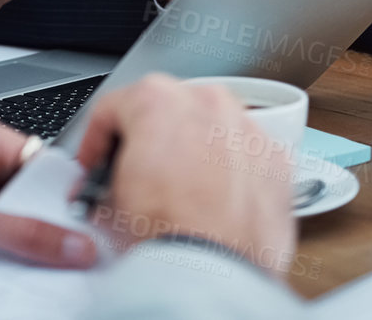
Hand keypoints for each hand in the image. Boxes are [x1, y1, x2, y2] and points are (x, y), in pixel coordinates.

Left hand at [0, 116, 96, 268]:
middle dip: (39, 223)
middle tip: (55, 252)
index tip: (85, 231)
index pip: (47, 165)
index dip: (66, 200)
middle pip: (29, 193)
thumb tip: (72, 243)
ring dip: (12, 237)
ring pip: (8, 213)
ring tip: (14, 255)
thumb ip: (25, 235)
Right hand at [74, 75, 293, 273]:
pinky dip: (229, 170)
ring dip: (192, 149)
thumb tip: (110, 188)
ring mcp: (246, 128)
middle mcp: (206, 102)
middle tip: (136, 175)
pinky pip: (243, 154)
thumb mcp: (110, 198)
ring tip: (178, 188)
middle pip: (166, 109)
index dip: (95, 142)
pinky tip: (214, 199)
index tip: (96, 163)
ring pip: (210, 127)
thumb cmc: (168, 234)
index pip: (111, 109)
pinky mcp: (276, 160)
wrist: (214, 273)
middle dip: (149, 140)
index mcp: (158, 98)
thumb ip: (106, 176)